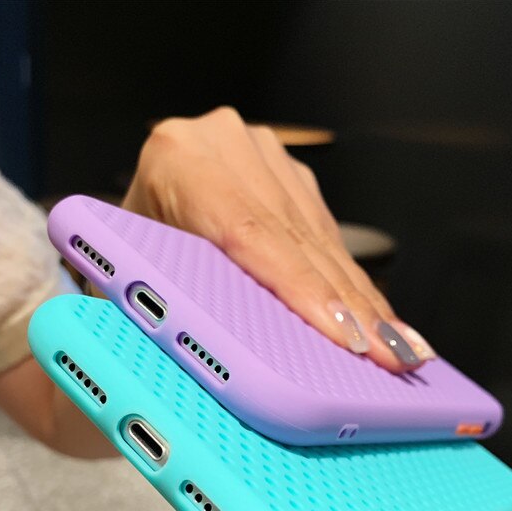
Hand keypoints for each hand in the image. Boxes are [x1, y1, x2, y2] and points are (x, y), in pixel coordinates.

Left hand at [123, 107, 434, 372]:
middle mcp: (225, 146)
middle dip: (348, 306)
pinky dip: (351, 282)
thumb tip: (216, 363)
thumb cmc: (114, 254)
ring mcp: (262, 156)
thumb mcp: (120, 272)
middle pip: (296, 239)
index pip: (250, 233)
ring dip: (362, 299)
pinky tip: (379, 315)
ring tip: (397, 347)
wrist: (119, 214)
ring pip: (320, 238)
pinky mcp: (287, 176)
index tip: (342, 334)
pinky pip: (325, 233)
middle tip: (388, 355)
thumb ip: (159, 300)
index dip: (302, 289)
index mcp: (177, 159)